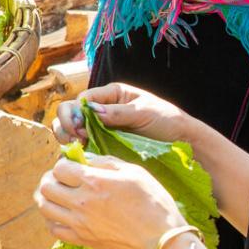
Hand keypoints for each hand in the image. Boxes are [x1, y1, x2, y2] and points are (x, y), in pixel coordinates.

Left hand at [35, 155, 189, 248]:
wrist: (161, 240)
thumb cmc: (153, 203)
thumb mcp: (134, 172)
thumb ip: (105, 162)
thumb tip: (85, 159)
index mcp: (94, 182)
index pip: (60, 168)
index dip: (64, 164)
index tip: (72, 167)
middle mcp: (81, 202)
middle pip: (46, 187)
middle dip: (51, 178)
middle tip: (61, 179)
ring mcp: (79, 223)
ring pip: (44, 207)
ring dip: (48, 198)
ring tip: (59, 195)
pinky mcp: (82, 240)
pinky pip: (53, 229)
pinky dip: (53, 219)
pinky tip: (63, 215)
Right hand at [51, 83, 200, 149]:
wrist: (182, 140)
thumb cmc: (166, 120)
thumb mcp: (143, 113)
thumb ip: (117, 112)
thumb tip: (90, 110)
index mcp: (111, 94)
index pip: (81, 99)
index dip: (75, 113)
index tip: (80, 129)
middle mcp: (102, 108)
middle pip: (70, 111)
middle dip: (66, 124)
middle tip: (75, 139)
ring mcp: (101, 126)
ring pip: (71, 127)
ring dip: (67, 136)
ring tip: (76, 147)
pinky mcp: (103, 142)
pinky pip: (82, 142)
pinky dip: (76, 148)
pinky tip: (81, 155)